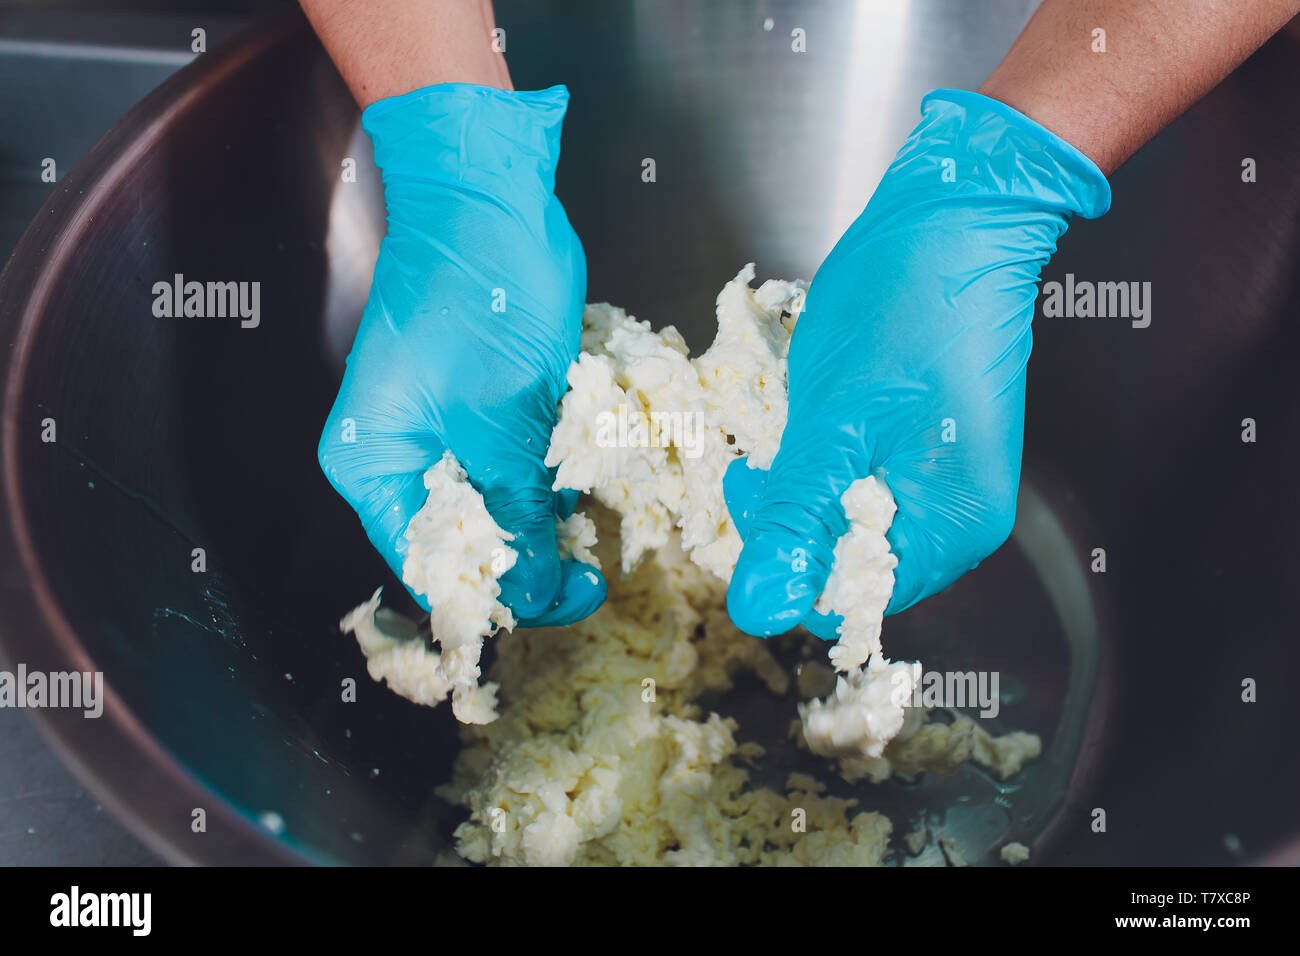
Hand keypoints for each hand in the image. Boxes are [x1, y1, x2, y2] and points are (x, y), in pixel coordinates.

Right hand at [318, 83, 604, 625]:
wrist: (492, 195)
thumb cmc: (480, 295)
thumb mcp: (503, 417)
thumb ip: (519, 511)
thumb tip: (536, 593)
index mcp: (373, 461)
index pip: (426, 563)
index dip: (491, 596)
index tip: (557, 601)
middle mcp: (400, 456)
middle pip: (465, 543)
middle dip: (528, 557)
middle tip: (590, 572)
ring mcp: (445, 431)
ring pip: (501, 507)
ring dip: (550, 514)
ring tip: (597, 519)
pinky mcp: (488, 408)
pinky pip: (521, 465)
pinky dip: (556, 473)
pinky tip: (591, 472)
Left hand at [725, 89, 1109, 637]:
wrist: (954, 222)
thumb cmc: (903, 308)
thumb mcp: (832, 422)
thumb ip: (796, 520)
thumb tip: (759, 610)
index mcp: (953, 527)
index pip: (852, 602)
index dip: (789, 567)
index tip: (754, 500)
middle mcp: (963, 520)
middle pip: (853, 568)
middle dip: (794, 527)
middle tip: (759, 463)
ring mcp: (951, 485)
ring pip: (852, 529)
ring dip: (805, 496)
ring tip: (786, 439)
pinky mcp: (933, 453)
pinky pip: (867, 492)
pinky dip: (827, 471)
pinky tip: (814, 429)